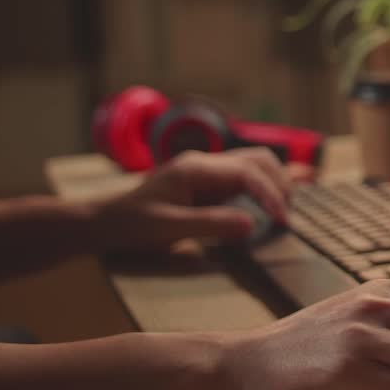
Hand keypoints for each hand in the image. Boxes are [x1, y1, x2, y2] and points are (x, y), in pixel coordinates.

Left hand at [94, 148, 291, 251]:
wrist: (104, 222)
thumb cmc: (131, 225)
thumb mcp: (167, 228)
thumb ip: (210, 224)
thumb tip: (251, 224)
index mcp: (195, 168)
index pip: (247, 172)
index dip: (269, 194)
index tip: (282, 220)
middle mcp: (205, 163)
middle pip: (258, 160)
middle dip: (279, 184)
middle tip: (286, 217)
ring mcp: (207, 170)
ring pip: (254, 165)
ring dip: (273, 185)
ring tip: (281, 213)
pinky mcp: (208, 182)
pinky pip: (244, 179)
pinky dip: (262, 191)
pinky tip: (265, 210)